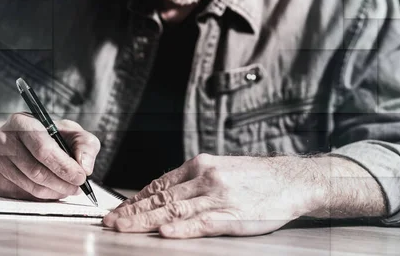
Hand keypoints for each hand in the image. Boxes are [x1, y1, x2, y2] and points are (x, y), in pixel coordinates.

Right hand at [0, 113, 99, 199]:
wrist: (17, 142)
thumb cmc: (47, 135)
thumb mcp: (70, 131)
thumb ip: (85, 144)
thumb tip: (85, 167)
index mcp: (22, 122)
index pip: (42, 149)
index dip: (64, 166)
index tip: (81, 176)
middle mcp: (4, 141)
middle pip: (36, 171)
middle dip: (63, 183)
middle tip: (78, 187)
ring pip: (32, 187)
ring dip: (56, 192)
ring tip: (69, 188)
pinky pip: (26, 196)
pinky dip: (45, 197)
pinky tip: (54, 189)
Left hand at [103, 154, 322, 237]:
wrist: (291, 179)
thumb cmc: (255, 177)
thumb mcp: (220, 169)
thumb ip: (193, 181)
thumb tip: (164, 193)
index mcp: (199, 166)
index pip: (158, 183)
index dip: (135, 199)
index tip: (118, 210)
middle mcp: (204, 178)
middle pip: (160, 196)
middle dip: (131, 211)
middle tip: (109, 221)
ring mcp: (218, 196)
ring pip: (174, 209)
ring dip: (145, 220)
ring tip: (123, 227)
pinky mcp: (233, 214)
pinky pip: (202, 222)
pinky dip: (181, 228)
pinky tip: (165, 232)